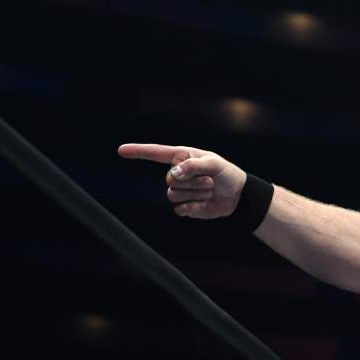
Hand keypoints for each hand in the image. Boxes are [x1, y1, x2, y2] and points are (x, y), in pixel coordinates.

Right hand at [117, 143, 246, 218]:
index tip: (121, 150)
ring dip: (196, 193)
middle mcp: (177, 173)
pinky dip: (194, 207)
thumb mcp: (214, 164)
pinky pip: (179, 209)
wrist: (238, 195)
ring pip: (174, 195)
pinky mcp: (185, 206)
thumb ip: (193, 166)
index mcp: (181, 157)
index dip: (138, 152)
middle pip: (170, 180)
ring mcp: (180, 190)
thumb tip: (174, 173)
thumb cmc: (226, 174)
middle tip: (210, 180)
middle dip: (193, 182)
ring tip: (209, 189)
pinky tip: (205, 203)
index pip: (155, 153)